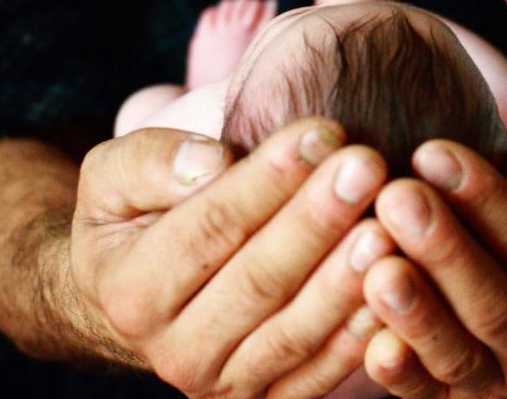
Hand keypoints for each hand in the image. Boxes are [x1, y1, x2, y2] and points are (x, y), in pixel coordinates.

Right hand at [70, 119, 395, 397]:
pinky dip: (357, 339)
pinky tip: (393, 289)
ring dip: (344, 281)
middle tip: (367, 167)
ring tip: (387, 227)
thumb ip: (150, 162)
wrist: (143, 299)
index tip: (321, 132)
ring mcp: (224, 383)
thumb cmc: (138, 219)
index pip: (209, 227)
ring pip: (293, 333)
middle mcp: (174, 349)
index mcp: (132, 290)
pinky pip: (317, 376)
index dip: (267, 180)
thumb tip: (212, 162)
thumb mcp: (113, 177)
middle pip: (258, 281)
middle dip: (317, 221)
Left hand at [361, 141, 506, 397]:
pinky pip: (424, 393)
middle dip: (443, 250)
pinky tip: (373, 344)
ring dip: (418, 313)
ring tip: (378, 267)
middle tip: (396, 198)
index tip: (432, 152)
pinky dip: (401, 372)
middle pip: (495, 305)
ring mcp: (497, 381)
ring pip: (458, 354)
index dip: (485, 199)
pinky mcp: (449, 398)